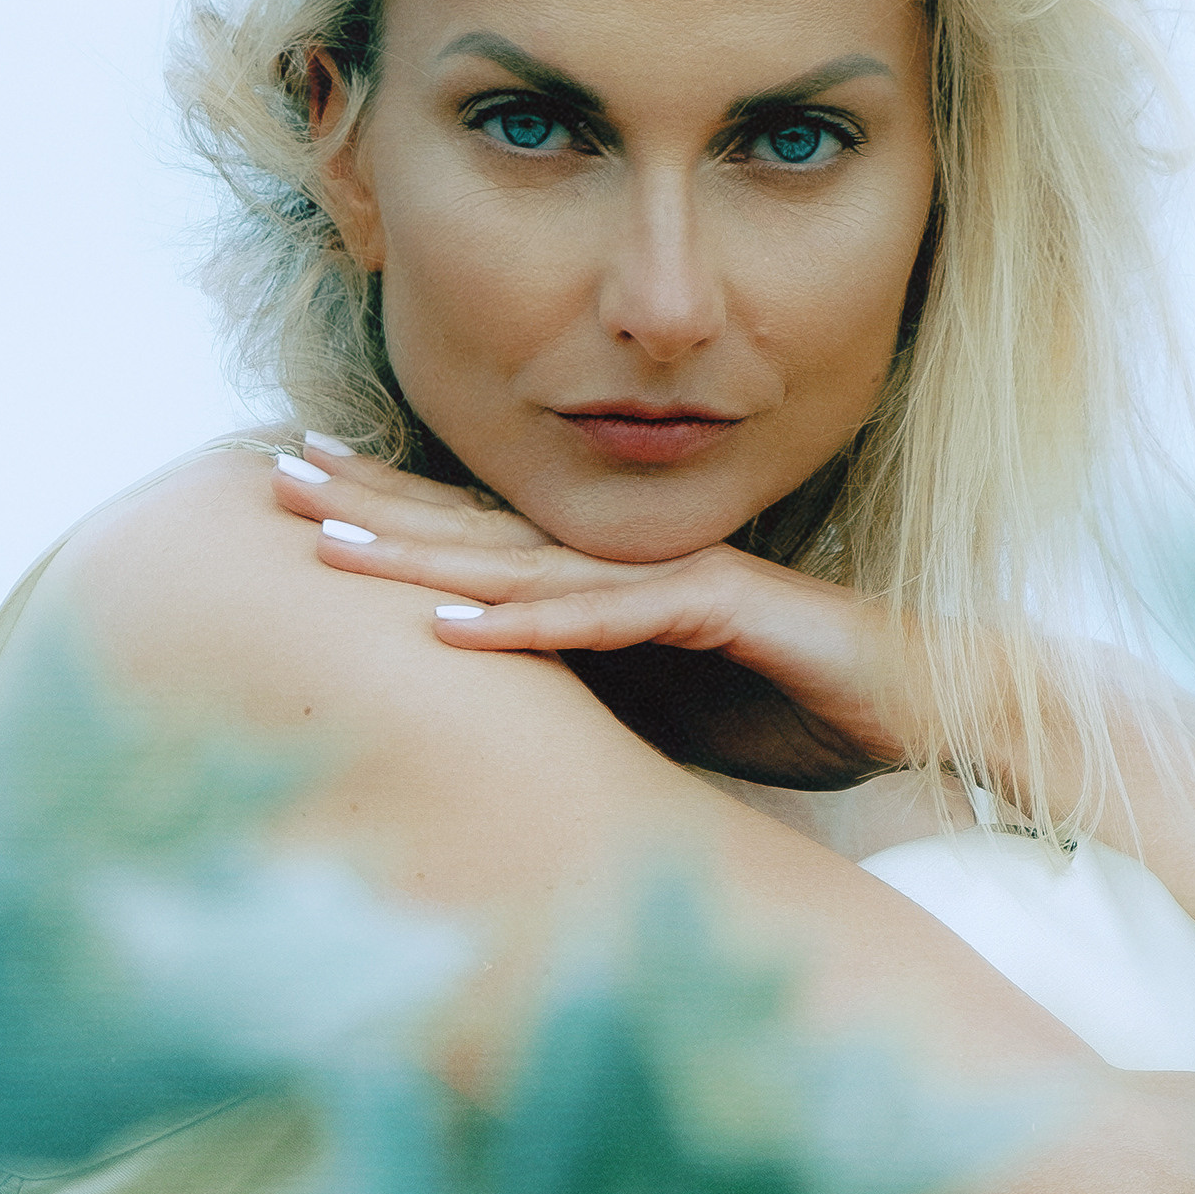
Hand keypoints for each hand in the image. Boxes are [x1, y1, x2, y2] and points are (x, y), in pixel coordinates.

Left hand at [267, 440, 918, 789]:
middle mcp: (627, 561)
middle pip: (476, 527)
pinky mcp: (720, 605)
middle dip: (372, 504)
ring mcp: (670, 575)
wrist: (923, 704)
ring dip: (424, 556)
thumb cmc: (794, 706)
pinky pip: (611, 616)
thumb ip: (584, 692)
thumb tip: (492, 717)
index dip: (385, 511)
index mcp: (606, 579)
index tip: (296, 491)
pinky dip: (532, 626)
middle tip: (271, 477)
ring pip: (526, 560)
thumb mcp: (660, 707)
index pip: (474, 536)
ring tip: (331, 550)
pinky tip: (457, 631)